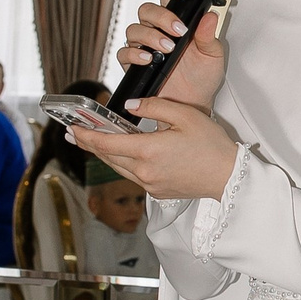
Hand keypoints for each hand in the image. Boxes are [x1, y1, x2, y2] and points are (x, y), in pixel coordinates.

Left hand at [69, 99, 237, 203]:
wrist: (228, 177)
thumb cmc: (211, 145)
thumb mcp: (184, 116)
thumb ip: (153, 106)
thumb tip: (128, 106)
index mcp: (148, 150)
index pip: (106, 142)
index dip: (86, 135)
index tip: (71, 128)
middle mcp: (144, 171)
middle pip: (107, 156)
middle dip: (88, 144)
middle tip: (73, 133)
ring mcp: (149, 185)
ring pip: (118, 167)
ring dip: (103, 154)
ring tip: (90, 143)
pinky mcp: (156, 193)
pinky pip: (132, 176)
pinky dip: (122, 164)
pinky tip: (121, 155)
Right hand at [117, 0, 224, 113]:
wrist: (194, 104)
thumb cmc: (203, 77)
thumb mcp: (212, 55)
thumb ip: (209, 36)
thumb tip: (211, 16)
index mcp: (175, 21)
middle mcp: (157, 30)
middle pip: (147, 10)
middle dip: (162, 17)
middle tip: (178, 31)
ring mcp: (144, 46)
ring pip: (134, 29)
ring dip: (150, 36)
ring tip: (168, 49)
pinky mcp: (134, 65)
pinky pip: (124, 53)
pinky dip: (134, 54)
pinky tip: (149, 59)